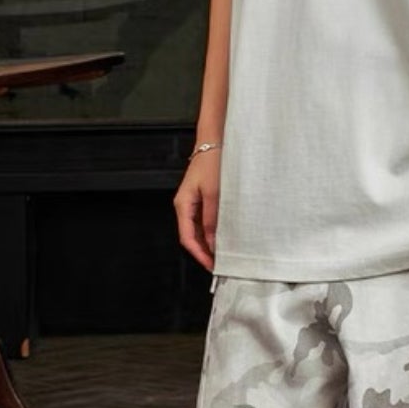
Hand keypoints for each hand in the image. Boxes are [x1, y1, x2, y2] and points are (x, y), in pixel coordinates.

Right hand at [173, 149, 220, 270]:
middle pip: (192, 236)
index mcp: (183, 205)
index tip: (212, 265)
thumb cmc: (213, 163)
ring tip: (224, 252)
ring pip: (200, 229)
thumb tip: (212, 243)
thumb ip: (212, 220)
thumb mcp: (214, 194)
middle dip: (205, 251)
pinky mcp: (204, 198)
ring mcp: (194, 202)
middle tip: (221, 263)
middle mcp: (186, 205)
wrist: (216, 142)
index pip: (187, 238)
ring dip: (210, 241)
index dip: (199, 254)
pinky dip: (214, 230)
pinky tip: (225, 235)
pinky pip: (206, 219)